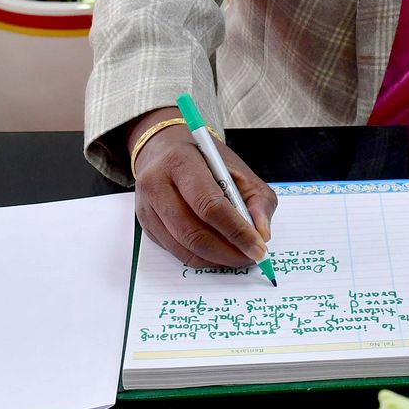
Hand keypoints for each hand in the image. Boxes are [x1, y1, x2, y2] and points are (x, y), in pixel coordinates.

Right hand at [127, 107, 277, 268]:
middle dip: (227, 252)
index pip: (209, 205)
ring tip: (239, 257)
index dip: (237, 231)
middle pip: (193, 233)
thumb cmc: (205, 159)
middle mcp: (156, 185)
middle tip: (251, 258)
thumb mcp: (238, 168)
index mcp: (180, 163)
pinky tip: (219, 253)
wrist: (164, 149)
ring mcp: (146, 208)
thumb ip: (258, 198)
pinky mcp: (146, 226)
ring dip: (216, 260)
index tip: (259, 248)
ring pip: (183, 248)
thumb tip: (262, 235)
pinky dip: (202, 259)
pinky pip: (176, 252)